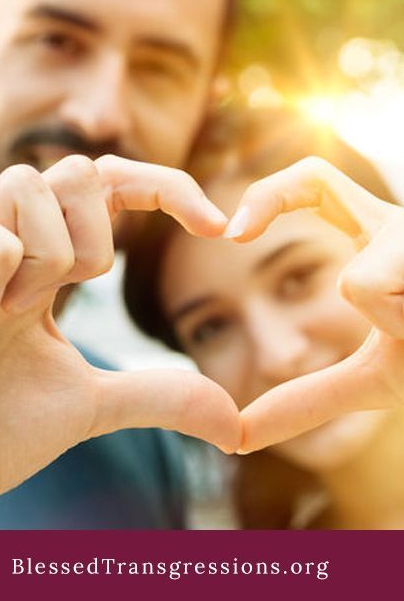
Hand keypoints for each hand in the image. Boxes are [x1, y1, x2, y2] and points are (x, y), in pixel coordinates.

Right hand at [0, 154, 239, 511]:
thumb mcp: (89, 406)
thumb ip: (157, 397)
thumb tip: (235, 423)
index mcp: (49, 263)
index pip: (112, 186)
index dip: (167, 188)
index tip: (219, 225)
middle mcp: (13, 240)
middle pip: (79, 170)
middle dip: (94, 236)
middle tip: (65, 296)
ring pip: (30, 182)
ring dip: (43, 254)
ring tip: (9, 310)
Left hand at [224, 157, 403, 452]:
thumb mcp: (377, 378)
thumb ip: (310, 399)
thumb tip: (239, 436)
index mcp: (379, 239)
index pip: (315, 182)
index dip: (268, 190)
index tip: (231, 233)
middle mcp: (398, 222)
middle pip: (320, 183)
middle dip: (282, 207)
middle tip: (299, 267)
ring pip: (360, 287)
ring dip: (396, 330)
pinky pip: (381, 295)